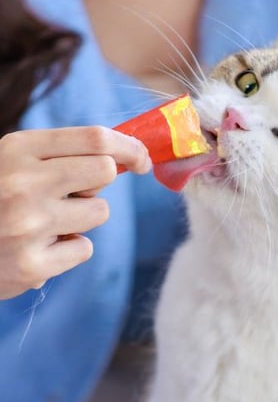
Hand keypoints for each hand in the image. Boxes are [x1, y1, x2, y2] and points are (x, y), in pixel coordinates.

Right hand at [0, 126, 151, 299]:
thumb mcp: (12, 161)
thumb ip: (60, 155)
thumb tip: (123, 156)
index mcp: (18, 149)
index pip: (95, 138)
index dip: (129, 147)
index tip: (141, 159)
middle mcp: (23, 182)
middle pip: (105, 170)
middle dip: (101, 181)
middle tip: (78, 191)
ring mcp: (28, 224)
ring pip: (99, 212)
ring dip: (82, 217)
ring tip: (46, 223)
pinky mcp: (32, 263)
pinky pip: (84, 248)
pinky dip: (69, 250)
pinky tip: (39, 248)